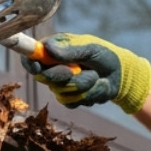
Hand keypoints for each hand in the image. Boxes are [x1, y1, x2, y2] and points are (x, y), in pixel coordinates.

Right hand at [23, 33, 150, 114]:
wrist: (120, 75)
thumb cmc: (105, 55)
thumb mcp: (90, 49)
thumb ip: (70, 51)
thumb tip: (48, 49)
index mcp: (54, 49)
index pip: (32, 55)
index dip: (30, 62)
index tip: (37, 66)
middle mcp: (53, 67)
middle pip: (42, 76)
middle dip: (60, 75)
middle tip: (74, 70)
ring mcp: (60, 84)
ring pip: (60, 91)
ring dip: (82, 84)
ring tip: (95, 76)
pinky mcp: (69, 98)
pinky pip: (71, 102)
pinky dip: (87, 95)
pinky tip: (95, 86)